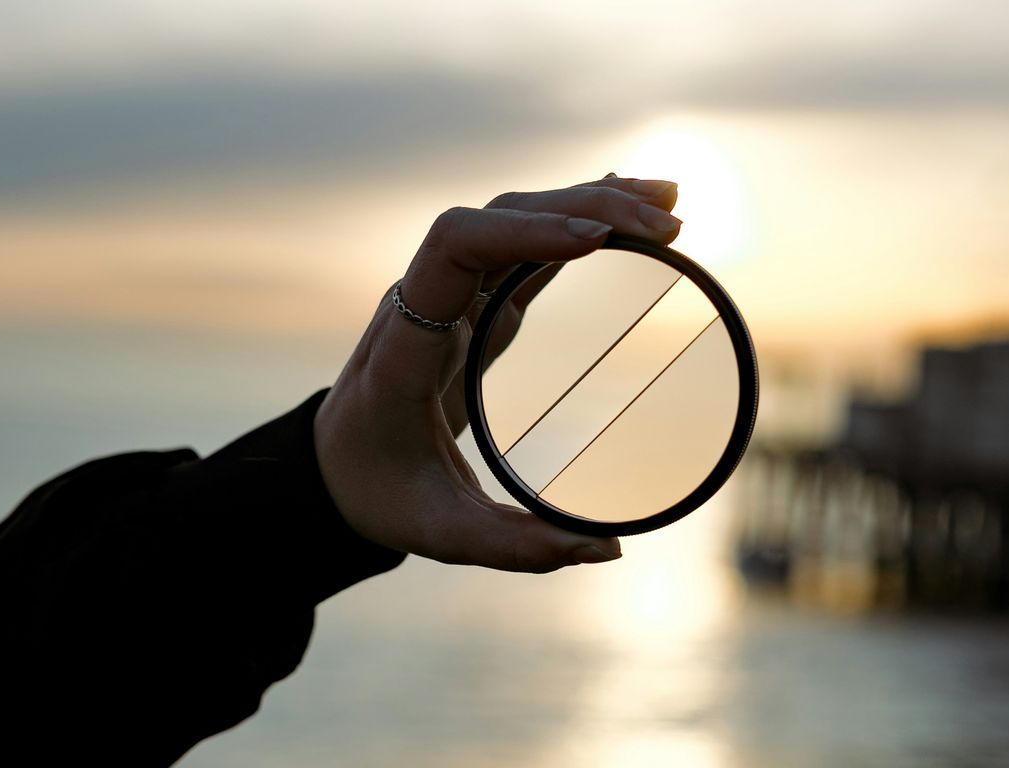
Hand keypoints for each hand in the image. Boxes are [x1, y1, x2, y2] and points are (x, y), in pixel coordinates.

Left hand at [314, 175, 681, 572]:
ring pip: (515, 216)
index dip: (524, 232)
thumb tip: (609, 549)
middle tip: (670, 228)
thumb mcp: (442, 533)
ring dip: (591, 203)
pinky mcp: (478, 302)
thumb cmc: (382, 495)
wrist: (337, 468)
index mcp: (407, 349)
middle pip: (497, 217)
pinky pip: (528, 244)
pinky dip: (582, 223)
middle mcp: (425, 304)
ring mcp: (452, 296)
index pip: (454, 250)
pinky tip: (634, 217)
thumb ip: (518, 547)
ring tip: (671, 207)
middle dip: (584, 209)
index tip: (597, 244)